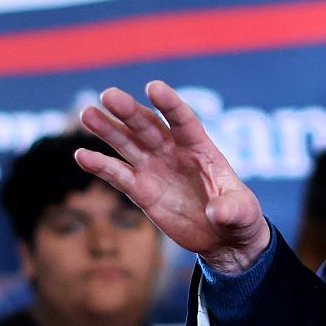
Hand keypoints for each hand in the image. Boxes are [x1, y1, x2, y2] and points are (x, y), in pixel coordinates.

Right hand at [77, 81, 270, 273]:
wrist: (223, 238)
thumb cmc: (239, 216)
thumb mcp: (244, 213)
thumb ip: (232, 208)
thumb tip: (217, 212)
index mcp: (201, 148)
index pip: (183, 121)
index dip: (169, 105)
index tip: (153, 87)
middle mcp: (173, 152)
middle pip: (148, 127)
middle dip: (130, 111)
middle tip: (109, 96)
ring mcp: (154, 169)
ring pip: (127, 144)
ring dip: (107, 130)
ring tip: (87, 114)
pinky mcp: (141, 191)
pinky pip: (118, 175)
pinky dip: (100, 166)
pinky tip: (81, 156)